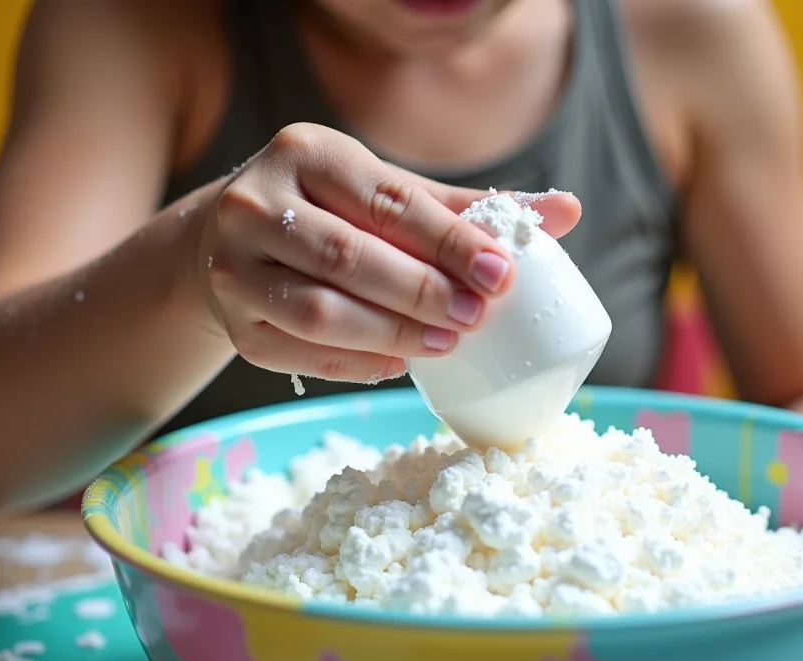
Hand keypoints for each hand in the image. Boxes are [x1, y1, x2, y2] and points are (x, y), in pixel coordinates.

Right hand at [202, 122, 581, 382]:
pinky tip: (400, 364)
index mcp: (306, 153)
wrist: (233, 240)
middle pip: (347, 258)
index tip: (501, 274)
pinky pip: (303, 355)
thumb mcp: (391, 192)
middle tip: (476, 318)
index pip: (387, 201)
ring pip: (318, 312)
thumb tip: (569, 211)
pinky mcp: (235, 326)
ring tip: (446, 344)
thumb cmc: (334, 211)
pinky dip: (359, 364)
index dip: (448, 241)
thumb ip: (470, 208)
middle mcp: (254, 203)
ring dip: (391, 334)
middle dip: (422, 293)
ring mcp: (234, 268)